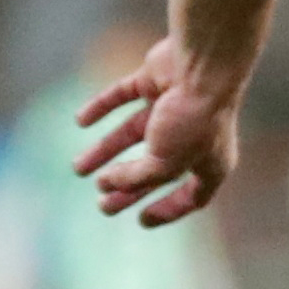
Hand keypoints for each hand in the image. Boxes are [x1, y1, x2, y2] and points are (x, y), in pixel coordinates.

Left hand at [73, 35, 245, 227]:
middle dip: (127, 187)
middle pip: (155, 169)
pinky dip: (101, 107)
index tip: (141, 221)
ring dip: (105, 150)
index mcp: (211, 164)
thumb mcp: (165, 164)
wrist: (201, 67)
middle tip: (102, 203)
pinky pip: (123, 95)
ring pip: (133, 132)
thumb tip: (105, 184)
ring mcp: (173, 107)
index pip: (192, 197)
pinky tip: (80, 121)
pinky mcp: (155, 80)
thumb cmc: (192, 121)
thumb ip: (136, 178)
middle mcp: (194, 137)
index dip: (168, 211)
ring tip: (78, 168)